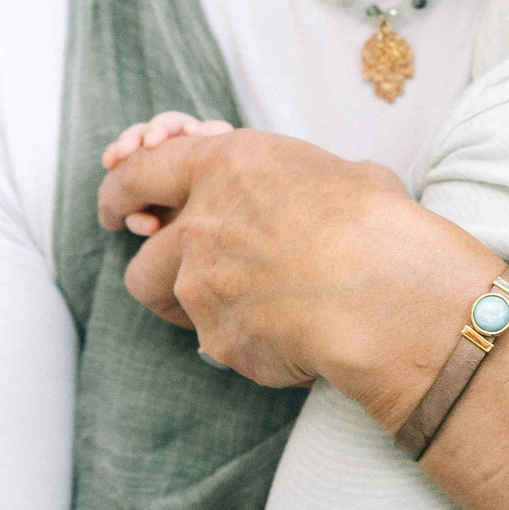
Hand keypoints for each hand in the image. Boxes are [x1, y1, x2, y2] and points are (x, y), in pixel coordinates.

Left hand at [96, 127, 490, 409]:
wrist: (391, 294)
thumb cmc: (381, 225)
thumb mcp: (344, 175)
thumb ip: (299, 186)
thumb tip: (315, 198)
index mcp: (226, 166)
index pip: (141, 172)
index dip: (120, 191)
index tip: (117, 209)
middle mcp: (201, 223)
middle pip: (144, 253)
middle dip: (154, 268)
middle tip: (171, 278)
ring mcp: (201, 285)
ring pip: (170, 303)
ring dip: (195, 309)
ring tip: (247, 312)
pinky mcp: (218, 340)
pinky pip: (220, 343)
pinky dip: (248, 343)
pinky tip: (293, 338)